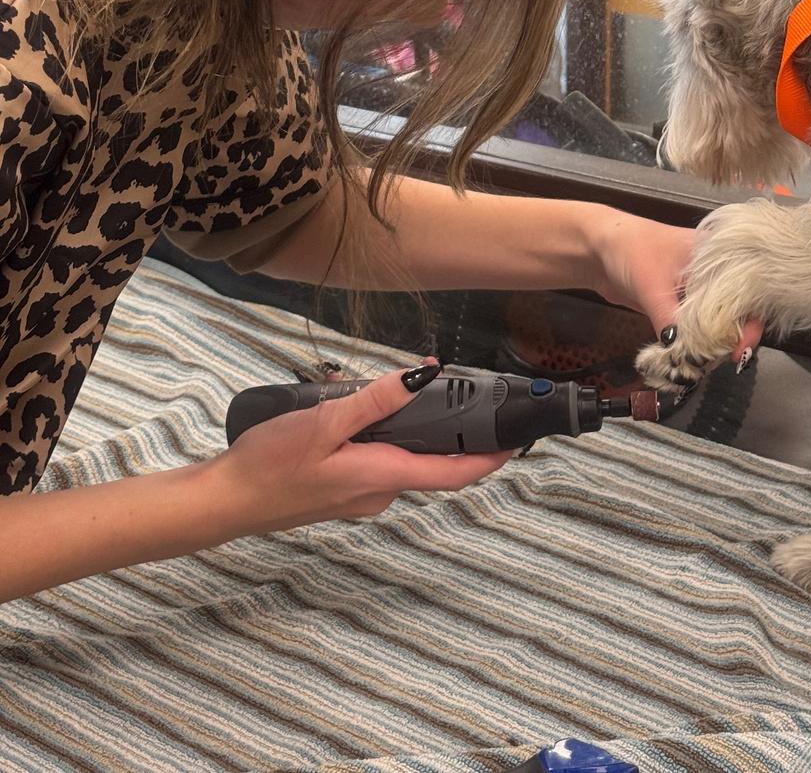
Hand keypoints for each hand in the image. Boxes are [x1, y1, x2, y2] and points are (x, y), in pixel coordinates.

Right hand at [218, 361, 511, 534]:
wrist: (223, 502)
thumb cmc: (270, 465)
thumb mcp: (324, 422)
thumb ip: (375, 400)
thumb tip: (422, 378)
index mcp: (383, 478)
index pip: (453, 474)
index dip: (490, 459)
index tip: (516, 441)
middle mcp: (378, 493)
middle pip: (427, 458)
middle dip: (436, 421)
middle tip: (437, 379)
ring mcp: (358, 495)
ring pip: (397, 455)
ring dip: (398, 423)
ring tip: (374, 386)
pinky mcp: (340, 490)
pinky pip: (373, 459)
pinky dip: (374, 433)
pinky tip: (346, 409)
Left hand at [586, 207, 761, 365]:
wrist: (596, 249)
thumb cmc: (630, 250)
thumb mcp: (653, 286)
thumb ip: (671, 322)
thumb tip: (686, 359)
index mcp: (718, 255)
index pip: (747, 293)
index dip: (749, 323)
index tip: (739, 350)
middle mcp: (714, 273)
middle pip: (735, 312)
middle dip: (728, 339)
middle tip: (716, 361)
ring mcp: (697, 290)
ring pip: (715, 323)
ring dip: (708, 344)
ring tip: (698, 363)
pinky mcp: (681, 305)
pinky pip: (695, 329)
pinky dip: (692, 344)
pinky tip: (686, 358)